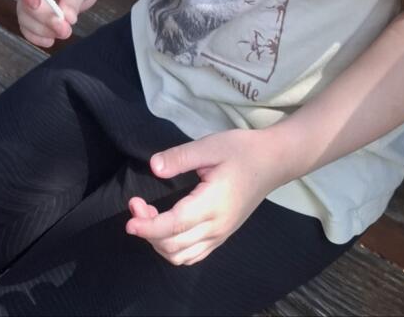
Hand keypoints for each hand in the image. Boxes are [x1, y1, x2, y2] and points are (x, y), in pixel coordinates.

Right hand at [14, 0, 107, 46]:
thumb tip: (66, 18)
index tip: (37, 4)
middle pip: (25, 4)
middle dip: (44, 19)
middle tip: (65, 28)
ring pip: (25, 18)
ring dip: (42, 30)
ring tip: (65, 32)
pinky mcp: (38, 10)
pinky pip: (29, 26)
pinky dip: (38, 36)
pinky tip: (51, 40)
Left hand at [126, 128, 287, 265]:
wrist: (273, 161)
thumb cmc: (243, 151)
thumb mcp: (211, 146)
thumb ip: (181, 157)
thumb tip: (154, 166)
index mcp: (212, 205)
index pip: (173, 225)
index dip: (148, 226)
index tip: (130, 219)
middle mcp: (216, 227)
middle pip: (173, 245)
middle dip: (148, 230)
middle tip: (137, 204)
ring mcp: (220, 235)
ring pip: (181, 256)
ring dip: (159, 242)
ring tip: (149, 216)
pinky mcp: (222, 235)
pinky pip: (193, 255)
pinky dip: (173, 249)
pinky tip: (166, 229)